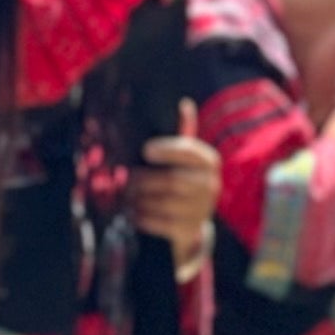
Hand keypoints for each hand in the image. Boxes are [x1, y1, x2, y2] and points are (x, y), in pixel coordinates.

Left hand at [128, 100, 214, 268]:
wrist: (190, 223)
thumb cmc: (181, 179)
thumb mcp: (183, 158)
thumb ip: (181, 132)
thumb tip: (184, 104)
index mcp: (208, 162)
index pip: (190, 152)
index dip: (168, 150)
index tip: (146, 150)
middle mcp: (210, 185)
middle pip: (171, 180)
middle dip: (143, 180)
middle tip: (124, 178)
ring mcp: (201, 210)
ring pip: (163, 202)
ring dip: (139, 198)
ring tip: (125, 194)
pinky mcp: (189, 230)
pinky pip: (159, 223)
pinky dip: (142, 217)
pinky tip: (133, 212)